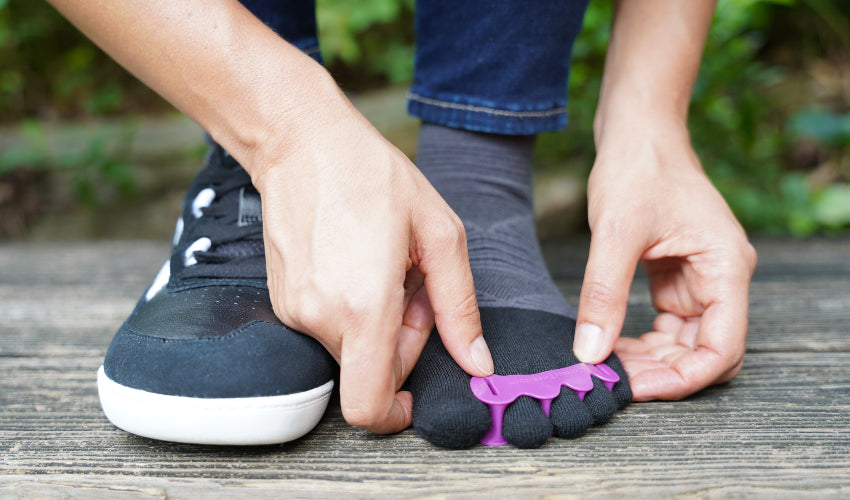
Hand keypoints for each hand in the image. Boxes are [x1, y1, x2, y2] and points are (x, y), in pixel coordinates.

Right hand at [250, 84, 493, 432]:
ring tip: (385, 265)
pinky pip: (326, 325)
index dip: (394, 416)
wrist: (301, 142)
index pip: (366, 406)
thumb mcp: (440, 235)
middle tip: (413, 286)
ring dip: (376, 323)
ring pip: (348, 348)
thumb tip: (477, 364)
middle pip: (368, 371)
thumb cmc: (373, 177)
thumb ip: (459, 309)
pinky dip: (351, 310)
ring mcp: (293, 309)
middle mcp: (320, 317)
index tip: (413, 397)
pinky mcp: (281, 298)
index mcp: (363, 308)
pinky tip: (358, 262)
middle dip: (401, 343)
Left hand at [573, 127, 756, 400]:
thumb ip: (604, 294)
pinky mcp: (677, 275)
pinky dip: (641, 338)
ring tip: (603, 364)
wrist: (637, 131)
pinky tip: (608, 341)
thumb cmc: (637, 168)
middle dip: (660, 372)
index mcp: (726, 268)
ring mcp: (700, 278)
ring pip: (684, 342)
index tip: (636, 388)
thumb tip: (589, 354)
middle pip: (704, 351)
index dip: (682, 379)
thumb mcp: (615, 232)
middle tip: (610, 380)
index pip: (721, 348)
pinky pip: (667, 324)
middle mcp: (721, 278)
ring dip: (648, 359)